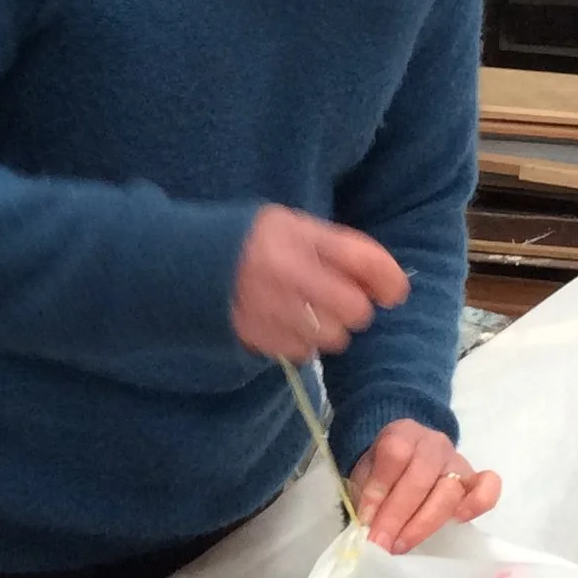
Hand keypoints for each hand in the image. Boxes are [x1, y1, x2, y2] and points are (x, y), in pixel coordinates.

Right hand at [231, 206, 409, 362]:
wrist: (184, 264)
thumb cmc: (251, 241)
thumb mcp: (292, 226)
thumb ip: (335, 248)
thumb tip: (383, 282)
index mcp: (298, 236)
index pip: (363, 260)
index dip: (389, 279)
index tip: (393, 292)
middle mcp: (287, 272)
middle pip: (355, 309)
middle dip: (354, 308)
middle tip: (339, 301)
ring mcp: (271, 308)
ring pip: (333, 337)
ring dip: (330, 329)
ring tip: (309, 314)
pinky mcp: (257, 336)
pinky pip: (304, 352)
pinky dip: (303, 342)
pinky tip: (287, 324)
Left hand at [350, 419, 500, 555]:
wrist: (408, 462)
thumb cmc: (385, 473)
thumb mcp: (365, 476)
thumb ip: (366, 496)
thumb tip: (369, 526)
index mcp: (403, 433)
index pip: (394, 454)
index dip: (379, 490)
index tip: (366, 521)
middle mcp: (434, 444)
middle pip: (420, 478)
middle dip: (397, 516)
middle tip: (381, 543)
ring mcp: (458, 462)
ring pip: (449, 491)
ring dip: (424, 523)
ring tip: (402, 544)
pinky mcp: (475, 481)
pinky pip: (487, 490)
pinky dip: (475, 506)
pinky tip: (456, 522)